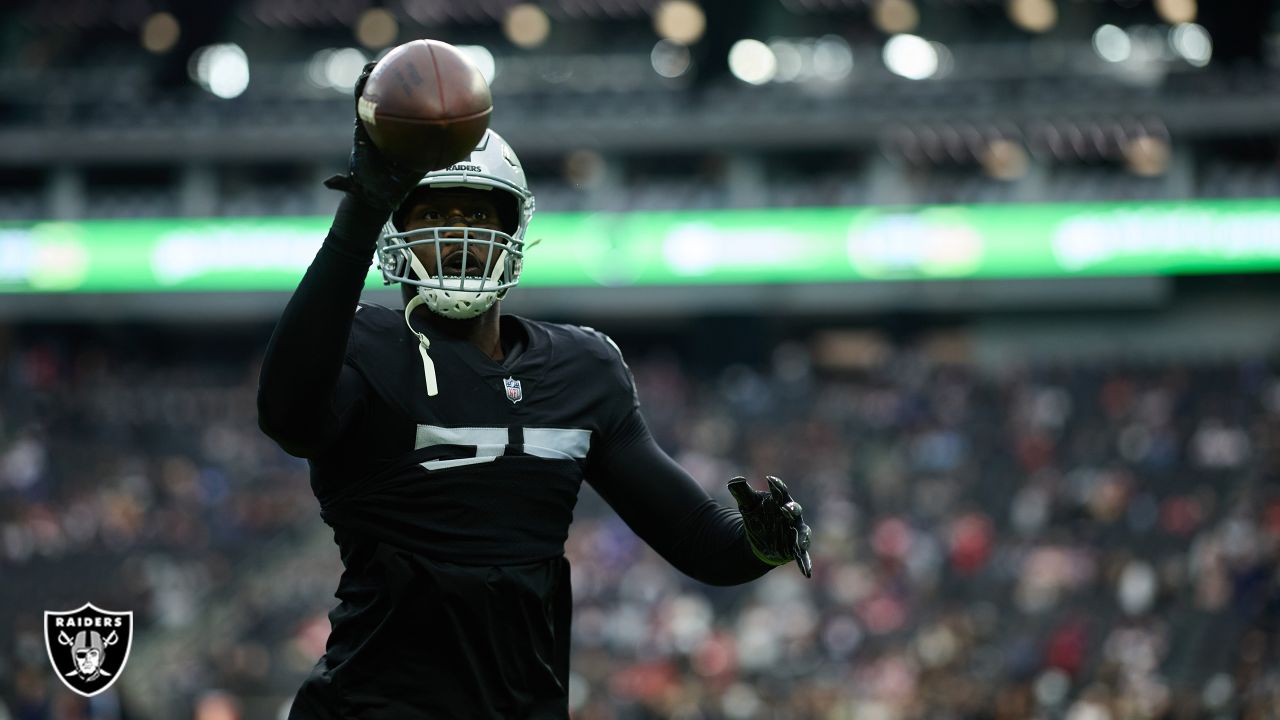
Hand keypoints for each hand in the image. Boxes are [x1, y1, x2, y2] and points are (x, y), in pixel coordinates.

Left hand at [323, 61, 422, 212]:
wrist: (380, 194)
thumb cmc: (366, 187)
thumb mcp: (356, 185)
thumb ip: (343, 183)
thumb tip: (328, 183)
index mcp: (365, 129)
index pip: (363, 99)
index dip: (365, 83)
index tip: (370, 71)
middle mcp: (379, 125)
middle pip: (380, 92)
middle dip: (385, 74)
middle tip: (393, 59)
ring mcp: (393, 129)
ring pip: (400, 102)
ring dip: (406, 84)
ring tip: (418, 67)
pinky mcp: (407, 138)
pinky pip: (420, 122)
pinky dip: (427, 113)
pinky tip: (446, 105)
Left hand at [727, 475, 812, 577]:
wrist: (759, 536)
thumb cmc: (757, 515)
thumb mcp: (747, 504)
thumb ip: (741, 491)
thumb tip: (734, 480)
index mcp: (780, 500)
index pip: (780, 491)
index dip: (777, 486)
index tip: (769, 480)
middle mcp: (791, 515)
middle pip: (794, 510)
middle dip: (791, 509)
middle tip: (786, 508)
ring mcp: (795, 531)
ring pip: (802, 533)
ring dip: (803, 538)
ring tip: (801, 544)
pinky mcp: (795, 548)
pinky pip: (803, 555)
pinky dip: (806, 563)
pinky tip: (807, 572)